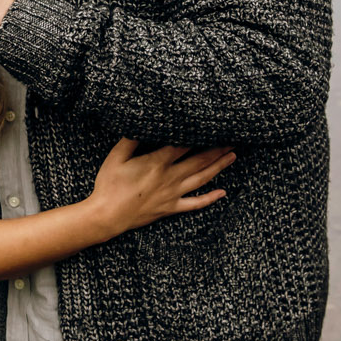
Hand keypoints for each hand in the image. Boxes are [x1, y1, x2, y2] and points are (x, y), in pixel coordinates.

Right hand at [83, 139, 233, 235]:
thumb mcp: (116, 157)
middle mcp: (170, 177)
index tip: (212, 126)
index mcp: (157, 162)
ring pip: (202, 179)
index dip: (199, 134)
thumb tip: (142, 124)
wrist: (107, 216)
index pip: (184, 144)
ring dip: (219, 167)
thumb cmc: (109, 185)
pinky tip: (222, 193)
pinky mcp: (171, 208)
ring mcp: (173, 194)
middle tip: (233, 139)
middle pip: (199, 160)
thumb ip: (130, 139)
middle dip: (217, 149)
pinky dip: (210, 198)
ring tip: (232, 157)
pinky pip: (195, 204)